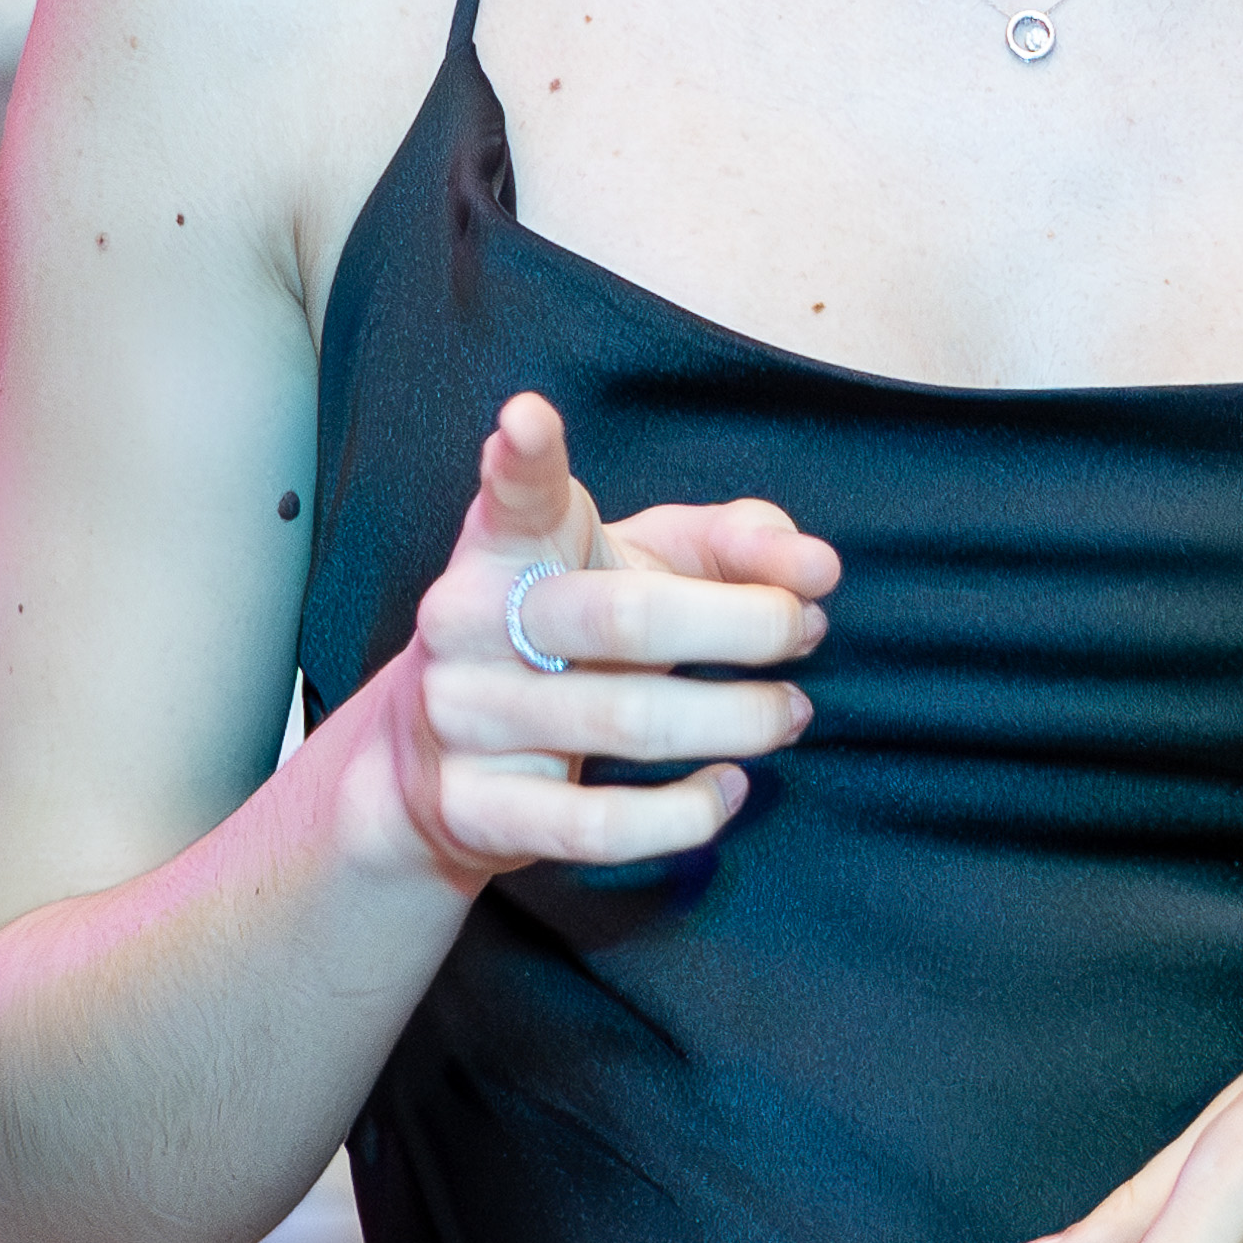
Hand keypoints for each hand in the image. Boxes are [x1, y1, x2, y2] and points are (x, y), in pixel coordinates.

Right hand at [342, 391, 837, 892]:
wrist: (429, 765)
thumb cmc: (564, 641)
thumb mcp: (635, 571)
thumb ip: (727, 545)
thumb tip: (814, 566)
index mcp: (504, 547)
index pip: (516, 496)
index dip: (523, 457)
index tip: (529, 418)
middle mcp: (466, 622)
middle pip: (624, 619)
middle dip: (743, 625)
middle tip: (803, 629)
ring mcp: (462, 718)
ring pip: (628, 722)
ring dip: (739, 719)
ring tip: (790, 711)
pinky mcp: (473, 809)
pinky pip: (600, 825)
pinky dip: (686, 813)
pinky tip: (730, 788)